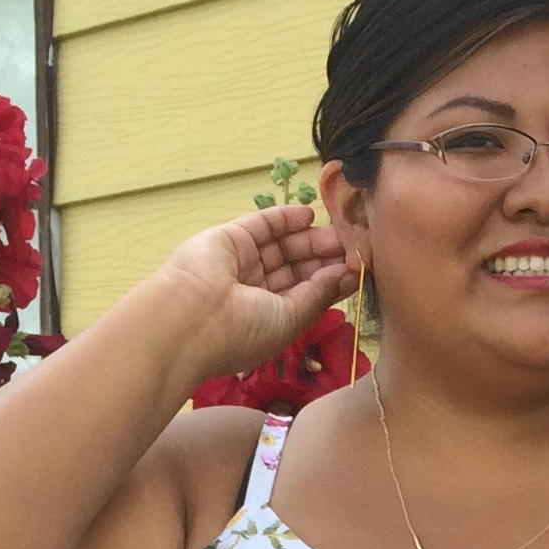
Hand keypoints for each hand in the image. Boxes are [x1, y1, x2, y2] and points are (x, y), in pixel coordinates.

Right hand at [149, 202, 358, 386]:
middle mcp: (253, 290)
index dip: (330, 279)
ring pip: (284, 245)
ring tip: (341, 232)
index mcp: (266, 316)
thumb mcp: (289, 320)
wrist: (191, 317)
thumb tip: (346, 275)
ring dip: (312, 239)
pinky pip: (264, 224)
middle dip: (326, 257)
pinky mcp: (231, 238)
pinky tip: (309, 217)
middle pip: (298, 267)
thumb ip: (318, 295)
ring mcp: (241, 262)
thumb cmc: (240, 331)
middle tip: (356, 246)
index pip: (304, 292)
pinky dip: (286, 218)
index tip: (357, 268)